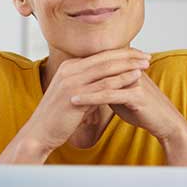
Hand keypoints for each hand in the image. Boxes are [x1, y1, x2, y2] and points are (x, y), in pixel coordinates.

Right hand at [19, 48, 150, 158]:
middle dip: (128, 56)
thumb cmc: (57, 116)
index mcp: (68, 66)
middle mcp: (69, 70)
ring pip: (106, 69)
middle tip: (147, 56)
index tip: (137, 54)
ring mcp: (71, 82)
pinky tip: (135, 79)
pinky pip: (104, 85)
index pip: (99, 55)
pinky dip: (121, 80)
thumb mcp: (72, 94)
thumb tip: (103, 81)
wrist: (40, 132)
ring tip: (146, 65)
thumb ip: (86, 84)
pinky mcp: (75, 96)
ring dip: (128, 66)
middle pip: (105, 58)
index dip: (120, 53)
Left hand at [71, 67, 186, 142]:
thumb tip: (92, 85)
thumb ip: (108, 87)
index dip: (82, 67)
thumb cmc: (144, 110)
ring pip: (101, 80)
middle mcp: (131, 69)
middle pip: (99, 67)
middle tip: (56, 79)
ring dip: (80, 85)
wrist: (165, 123)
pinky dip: (90, 98)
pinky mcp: (136, 95)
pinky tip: (75, 101)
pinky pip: (108, 95)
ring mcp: (134, 80)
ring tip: (60, 90)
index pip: (100, 62)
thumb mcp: (122, 96)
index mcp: (127, 67)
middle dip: (77, 74)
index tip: (61, 74)